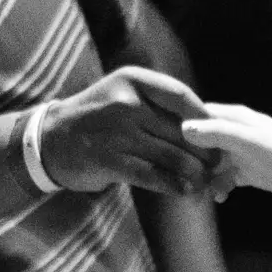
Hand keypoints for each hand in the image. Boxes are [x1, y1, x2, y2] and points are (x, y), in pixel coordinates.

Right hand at [38, 67, 214, 195]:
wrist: (50, 140)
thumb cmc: (99, 118)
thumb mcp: (124, 94)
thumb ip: (159, 104)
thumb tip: (208, 125)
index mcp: (133, 80)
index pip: (182, 97)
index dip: (206, 120)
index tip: (220, 136)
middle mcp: (125, 102)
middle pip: (182, 131)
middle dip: (206, 153)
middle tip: (221, 167)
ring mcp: (116, 132)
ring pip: (172, 156)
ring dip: (195, 173)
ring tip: (207, 182)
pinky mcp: (109, 161)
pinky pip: (153, 176)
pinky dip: (174, 185)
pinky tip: (186, 191)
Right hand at [176, 100, 271, 205]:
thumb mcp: (248, 142)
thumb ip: (218, 133)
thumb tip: (184, 129)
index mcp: (234, 117)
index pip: (195, 114)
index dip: (177, 127)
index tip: (161, 143)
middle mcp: (236, 132)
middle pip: (200, 141)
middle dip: (187, 158)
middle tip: (177, 175)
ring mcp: (243, 152)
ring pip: (210, 162)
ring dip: (202, 176)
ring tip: (195, 191)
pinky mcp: (251, 171)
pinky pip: (225, 178)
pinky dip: (218, 187)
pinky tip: (219, 197)